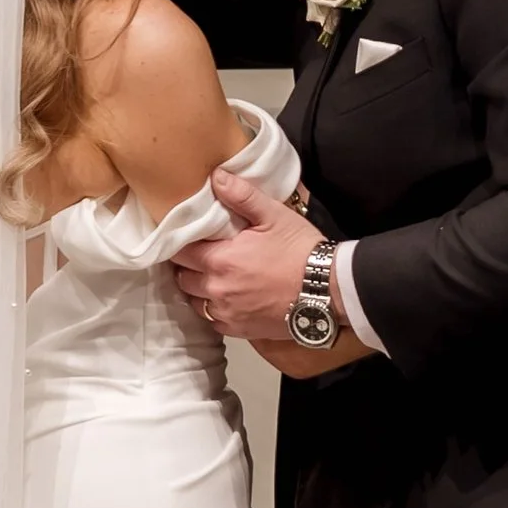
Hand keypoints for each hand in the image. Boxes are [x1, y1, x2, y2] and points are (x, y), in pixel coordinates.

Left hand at [175, 165, 370, 357]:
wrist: (327, 291)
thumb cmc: (300, 250)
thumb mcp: (274, 215)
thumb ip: (242, 196)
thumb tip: (216, 177)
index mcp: (219, 259)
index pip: (180, 252)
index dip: (180, 244)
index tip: (188, 238)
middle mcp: (216, 290)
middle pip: (183, 278)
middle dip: (188, 266)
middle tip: (201, 256)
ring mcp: (227, 313)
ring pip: (195, 302)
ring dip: (198, 290)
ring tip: (213, 278)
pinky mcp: (240, 331)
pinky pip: (213, 322)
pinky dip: (215, 311)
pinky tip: (228, 300)